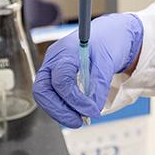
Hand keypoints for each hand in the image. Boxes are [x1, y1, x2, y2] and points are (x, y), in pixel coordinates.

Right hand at [32, 13, 143, 127]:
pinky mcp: (56, 73)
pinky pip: (52, 93)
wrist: (111, 33)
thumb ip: (99, 85)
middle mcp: (54, 57)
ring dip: (60, 110)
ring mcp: (52, 65)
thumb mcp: (108, 61)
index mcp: (66, 50)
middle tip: (77, 122)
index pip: (61, 80)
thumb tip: (92, 109)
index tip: (91, 111)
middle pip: (43, 89)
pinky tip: (75, 111)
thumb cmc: (109, 42)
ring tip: (79, 118)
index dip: (74, 100)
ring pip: (45, 94)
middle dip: (58, 110)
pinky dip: (62, 105)